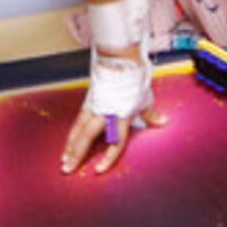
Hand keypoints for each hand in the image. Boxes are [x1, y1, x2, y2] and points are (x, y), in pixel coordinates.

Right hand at [66, 45, 165, 175]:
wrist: (121, 56)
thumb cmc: (134, 77)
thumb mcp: (145, 98)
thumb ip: (150, 114)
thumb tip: (162, 122)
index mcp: (121, 114)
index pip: (114, 141)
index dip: (107, 157)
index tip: (99, 170)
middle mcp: (105, 112)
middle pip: (87, 137)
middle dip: (76, 154)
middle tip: (67, 169)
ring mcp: (94, 105)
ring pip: (78, 129)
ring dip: (70, 145)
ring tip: (63, 159)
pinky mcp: (89, 99)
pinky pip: (78, 120)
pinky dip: (72, 133)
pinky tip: (69, 140)